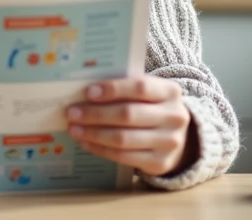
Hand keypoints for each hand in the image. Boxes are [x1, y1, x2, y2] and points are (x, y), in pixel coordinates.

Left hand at [66, 76, 192, 177]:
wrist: (179, 138)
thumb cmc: (152, 108)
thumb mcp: (148, 93)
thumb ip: (124, 89)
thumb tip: (85, 91)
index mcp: (170, 92)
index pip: (140, 87)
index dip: (113, 89)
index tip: (88, 92)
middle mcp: (174, 117)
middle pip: (128, 114)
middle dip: (95, 114)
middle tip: (72, 112)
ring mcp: (169, 142)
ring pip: (123, 138)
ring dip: (94, 133)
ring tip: (74, 129)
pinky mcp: (160, 164)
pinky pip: (124, 157)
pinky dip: (101, 149)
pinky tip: (86, 143)